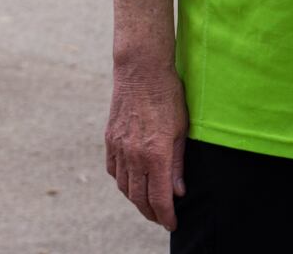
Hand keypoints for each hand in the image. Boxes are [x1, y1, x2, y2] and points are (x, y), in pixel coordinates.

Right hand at [104, 59, 188, 230]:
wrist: (140, 69)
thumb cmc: (167, 95)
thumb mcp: (182, 130)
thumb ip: (178, 164)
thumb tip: (178, 192)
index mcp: (155, 154)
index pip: (159, 198)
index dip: (165, 216)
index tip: (172, 223)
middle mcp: (134, 154)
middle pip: (139, 197)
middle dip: (151, 213)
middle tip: (161, 218)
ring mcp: (118, 146)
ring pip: (124, 186)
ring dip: (136, 199)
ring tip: (148, 203)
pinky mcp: (110, 138)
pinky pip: (113, 170)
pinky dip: (122, 181)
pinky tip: (131, 181)